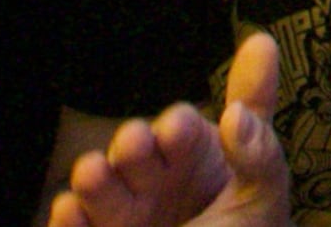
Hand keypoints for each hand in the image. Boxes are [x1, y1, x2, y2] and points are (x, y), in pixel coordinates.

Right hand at [48, 31, 288, 226]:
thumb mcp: (263, 192)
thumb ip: (259, 148)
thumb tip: (233, 115)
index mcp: (191, 150)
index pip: (180, 126)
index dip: (178, 127)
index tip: (179, 131)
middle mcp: (150, 173)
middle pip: (134, 147)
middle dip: (133, 145)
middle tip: (136, 145)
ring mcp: (120, 208)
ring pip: (97, 182)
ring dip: (93, 176)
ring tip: (92, 173)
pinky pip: (73, 224)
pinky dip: (68, 219)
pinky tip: (68, 212)